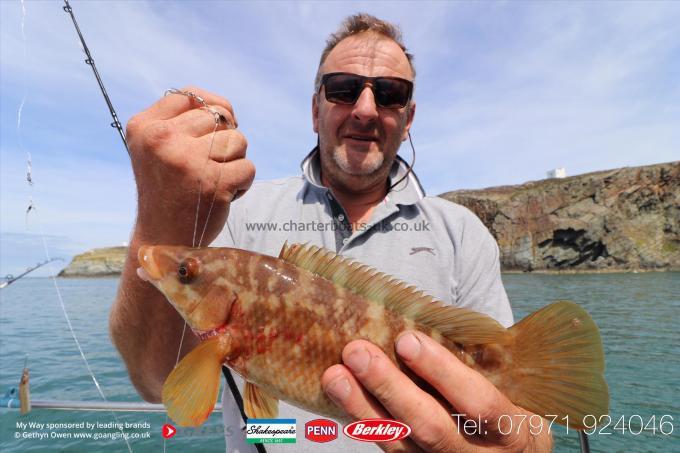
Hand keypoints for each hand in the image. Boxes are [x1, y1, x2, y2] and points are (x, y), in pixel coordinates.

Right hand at [126, 86, 254, 246]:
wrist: (162, 237)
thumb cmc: (167, 188)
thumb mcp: (156, 148)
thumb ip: (181, 121)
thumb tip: (224, 108)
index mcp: (144, 127)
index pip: (190, 95)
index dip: (210, 108)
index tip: (212, 129)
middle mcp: (163, 140)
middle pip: (219, 117)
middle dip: (223, 139)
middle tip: (207, 165)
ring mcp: (189, 162)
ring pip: (238, 140)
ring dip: (234, 160)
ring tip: (214, 179)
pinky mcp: (214, 184)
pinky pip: (248, 167)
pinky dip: (242, 182)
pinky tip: (223, 195)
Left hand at [322, 331, 552, 451]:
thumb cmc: (509, 404)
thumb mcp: (513, 388)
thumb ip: (481, 363)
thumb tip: (425, 322)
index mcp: (513, 431)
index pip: (477, 403)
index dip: (441, 371)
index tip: (405, 339)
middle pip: (430, 427)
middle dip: (389, 388)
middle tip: (356, 352)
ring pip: (401, 443)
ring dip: (362, 407)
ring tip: (334, 375)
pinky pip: (389, 449)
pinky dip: (363, 422)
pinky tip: (342, 398)